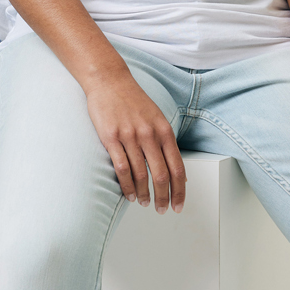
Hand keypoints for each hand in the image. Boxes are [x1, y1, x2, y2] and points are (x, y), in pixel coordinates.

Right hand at [85, 69, 185, 212]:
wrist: (109, 80)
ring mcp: (130, 136)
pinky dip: (126, 185)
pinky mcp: (111, 137)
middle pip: (161, 175)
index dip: (180, 190)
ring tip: (144, 202)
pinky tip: (129, 193)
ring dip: (144, 194)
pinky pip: (121, 168)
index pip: (177, 168)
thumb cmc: (133, 101)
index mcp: (164, 130)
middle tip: (161, 209)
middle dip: (163, 197)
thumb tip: (176, 170)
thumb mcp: (157, 118)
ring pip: (141, 175)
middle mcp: (149, 134)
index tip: (179, 205)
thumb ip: (165, 143)